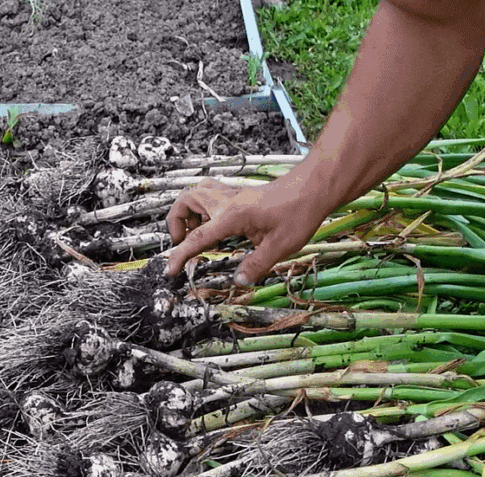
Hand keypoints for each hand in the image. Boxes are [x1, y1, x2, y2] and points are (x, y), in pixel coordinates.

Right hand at [164, 177, 324, 284]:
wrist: (315, 187)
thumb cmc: (300, 211)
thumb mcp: (280, 247)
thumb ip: (256, 265)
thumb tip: (239, 280)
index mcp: (232, 216)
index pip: (198, 238)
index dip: (180, 255)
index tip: (170, 269)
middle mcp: (228, 202)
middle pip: (186, 202)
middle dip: (176, 222)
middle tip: (184, 242)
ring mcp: (234, 195)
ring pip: (197, 192)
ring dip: (189, 211)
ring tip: (198, 232)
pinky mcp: (242, 194)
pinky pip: (212, 193)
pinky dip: (206, 206)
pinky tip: (219, 223)